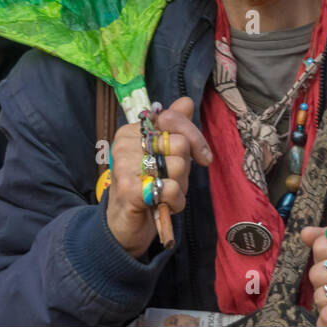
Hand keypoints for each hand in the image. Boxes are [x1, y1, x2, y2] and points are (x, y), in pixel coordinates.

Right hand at [105, 96, 212, 258]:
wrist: (123, 224)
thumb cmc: (146, 185)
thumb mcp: (162, 154)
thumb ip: (173, 127)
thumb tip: (186, 101)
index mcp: (131, 131)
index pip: (172, 119)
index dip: (194, 137)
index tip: (202, 157)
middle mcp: (124, 144)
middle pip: (180, 144)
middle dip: (184, 167)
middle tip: (171, 179)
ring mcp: (124, 167)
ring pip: (178, 166)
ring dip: (181, 186)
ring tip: (165, 192)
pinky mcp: (129, 190)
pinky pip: (171, 188)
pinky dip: (176, 201)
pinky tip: (166, 205)